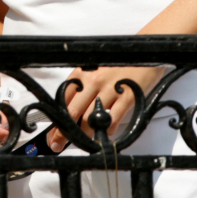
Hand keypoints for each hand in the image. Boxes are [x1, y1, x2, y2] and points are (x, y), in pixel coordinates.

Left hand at [46, 66, 165, 151]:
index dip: (56, 119)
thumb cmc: (117, 64)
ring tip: (85, 141)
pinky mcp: (127, 97)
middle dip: (63, 133)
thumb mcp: (94, 69)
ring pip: (91, 119)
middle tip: (58, 144)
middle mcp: (93, 80)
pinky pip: (113, 120)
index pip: (63, 100)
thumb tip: (69, 111)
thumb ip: (82, 87)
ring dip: (86, 135)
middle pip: (73, 112)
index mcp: (82, 73)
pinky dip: (107, 131)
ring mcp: (110, 89)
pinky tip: (106, 133)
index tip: (52, 133)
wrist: (145, 53)